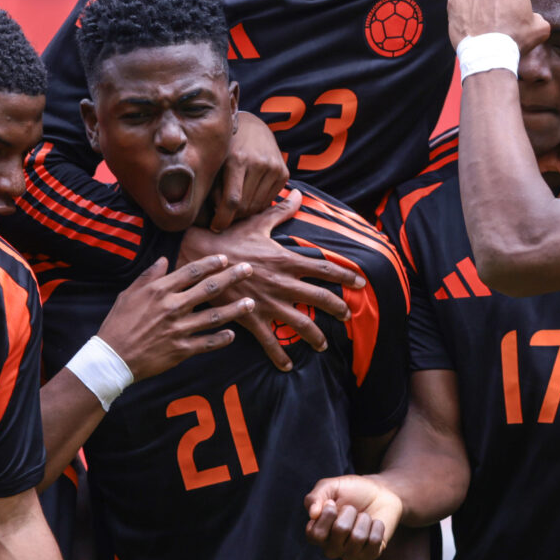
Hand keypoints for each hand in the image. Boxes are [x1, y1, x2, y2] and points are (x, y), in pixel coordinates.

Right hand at [96, 255, 254, 381]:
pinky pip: (207, 343)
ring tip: (251, 303)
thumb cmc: (118, 324)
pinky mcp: (181, 350)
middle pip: (209, 289)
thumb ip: (149, 276)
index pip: (191, 272)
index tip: (225, 258)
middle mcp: (172, 307)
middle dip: (232, 278)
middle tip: (249, 270)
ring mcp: (178, 329)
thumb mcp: (129, 294)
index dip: (210, 263)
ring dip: (235, 309)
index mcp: (160, 291)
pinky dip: (221, 339)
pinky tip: (233, 334)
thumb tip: (164, 260)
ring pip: (214, 316)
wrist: (112, 358)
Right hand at [181, 191, 366, 372]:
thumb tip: (298, 194)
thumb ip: (282, 211)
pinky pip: (269, 341)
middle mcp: (282, 283)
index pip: (323, 268)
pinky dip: (279, 355)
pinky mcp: (251, 317)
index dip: (344, 275)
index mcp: (286, 260)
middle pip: (319, 298)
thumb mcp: (258, 222)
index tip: (360, 282)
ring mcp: (268, 302)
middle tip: (347, 316)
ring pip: (300, 323)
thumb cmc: (228, 237)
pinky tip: (287, 366)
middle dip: (337, 308)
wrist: (198, 256)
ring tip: (323, 345)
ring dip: (315, 336)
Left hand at [211, 112, 291, 229]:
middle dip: (232, 215)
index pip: (232, 201)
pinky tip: (248, 195)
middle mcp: (259, 163)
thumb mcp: (215, 162)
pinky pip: (269, 201)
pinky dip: (257, 204)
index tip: (215, 227)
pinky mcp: (283, 173)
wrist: (252, 126)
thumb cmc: (226, 147)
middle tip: (223, 212)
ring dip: (245, 211)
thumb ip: (213, 188)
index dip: (222, 219)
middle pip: (245, 207)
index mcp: (237, 159)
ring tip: (235, 202)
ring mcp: (274, 167)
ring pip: (258, 206)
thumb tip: (212, 217)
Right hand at [304, 474, 403, 559]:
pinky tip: (374, 524)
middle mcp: (331, 548)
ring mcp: (350, 554)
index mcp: (317, 534)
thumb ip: (315, 496)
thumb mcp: (330, 486)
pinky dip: (377, 526)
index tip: (332, 503)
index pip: (315, 534)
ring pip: (359, 537)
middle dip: (349, 511)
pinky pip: (374, 541)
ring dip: (364, 518)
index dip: (327, 514)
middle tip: (351, 509)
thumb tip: (313, 514)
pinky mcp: (369, 556)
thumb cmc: (351, 491)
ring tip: (363, 516)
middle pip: (340, 530)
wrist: (379, 493)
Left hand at [447, 0, 549, 55]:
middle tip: (494, 16)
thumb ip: (539, 18)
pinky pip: (458, 3)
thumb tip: (535, 18)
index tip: (510, 9)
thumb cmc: (516, 40)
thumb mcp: (540, 29)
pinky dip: (461, 11)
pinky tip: (468, 25)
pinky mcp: (454, 0)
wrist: (489, 54)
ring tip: (480, 23)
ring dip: (476, 3)